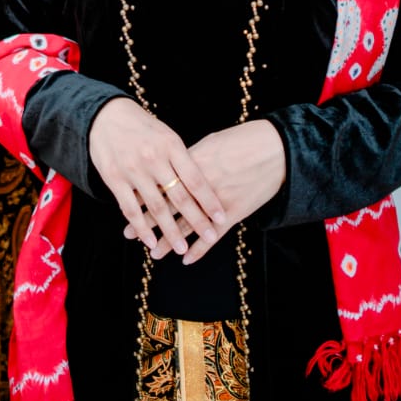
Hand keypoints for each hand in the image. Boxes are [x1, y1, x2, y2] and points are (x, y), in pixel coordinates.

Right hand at [89, 98, 227, 259]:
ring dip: (170, 231)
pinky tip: (151, 241)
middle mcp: (153, 158)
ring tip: (182, 248)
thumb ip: (181, 158)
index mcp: (170, 145)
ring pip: (156, 207)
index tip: (221, 217)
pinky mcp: (115, 179)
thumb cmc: (142, 127)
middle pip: (179, 196)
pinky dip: (142, 227)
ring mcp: (133, 170)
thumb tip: (203, 182)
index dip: (209, 200)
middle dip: (196, 220)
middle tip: (210, 237)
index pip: (194, 178)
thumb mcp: (166, 136)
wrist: (106, 115)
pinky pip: (130, 209)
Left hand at [122, 119, 285, 264]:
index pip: (160, 182)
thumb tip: (173, 164)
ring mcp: (215, 201)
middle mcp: (199, 185)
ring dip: (169, 240)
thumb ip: (190, 158)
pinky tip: (186, 259)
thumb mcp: (211, 144)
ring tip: (153, 252)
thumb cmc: (242, 141)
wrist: (274, 149)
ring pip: (187, 225)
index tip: (126, 205)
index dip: (142, 195)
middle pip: (168, 206)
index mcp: (191, 163)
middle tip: (129, 234)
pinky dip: (199, 249)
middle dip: (147, 221)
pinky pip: (212, 236)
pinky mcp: (233, 213)